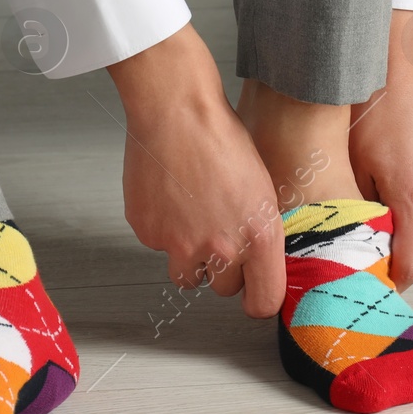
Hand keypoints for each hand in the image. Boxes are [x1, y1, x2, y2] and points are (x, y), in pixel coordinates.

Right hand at [108, 24, 285, 317]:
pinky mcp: (149, 233)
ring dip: (190, 255)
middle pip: (222, 289)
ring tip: (193, 216)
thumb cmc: (221, 138)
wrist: (177, 112)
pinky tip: (170, 198)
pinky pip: (158, 246)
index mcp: (258, 235)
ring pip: (186, 275)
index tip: (254, 292)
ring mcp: (179, 244)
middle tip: (219, 234)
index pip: (263, 301)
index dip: (258, 299)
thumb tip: (259, 263)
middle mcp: (220, 247)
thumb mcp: (262, 188)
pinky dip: (163, 229)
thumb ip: (261, 232)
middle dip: (222, 269)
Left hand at [348, 9, 412, 289]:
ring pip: (410, 213)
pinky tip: (375, 161)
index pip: (408, 268)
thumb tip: (327, 239)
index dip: (382, 282)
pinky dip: (397, 186)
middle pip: (405, 239)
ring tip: (354, 179)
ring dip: (385, 207)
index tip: (358, 285)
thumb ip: (344, 206)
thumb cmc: (368, 97)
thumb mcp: (344, 158)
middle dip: (375, 236)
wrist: (398, 50)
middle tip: (338, 222)